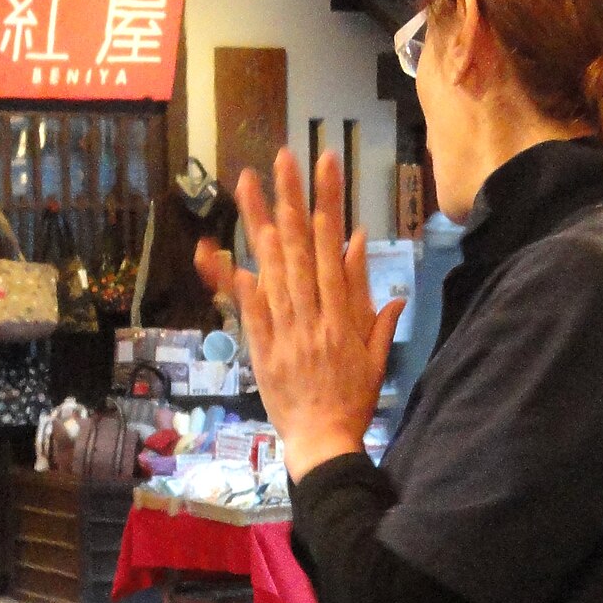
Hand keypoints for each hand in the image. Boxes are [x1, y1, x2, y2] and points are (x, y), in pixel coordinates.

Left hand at [196, 149, 404, 480]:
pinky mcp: (263, 354)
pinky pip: (250, 314)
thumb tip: (364, 253)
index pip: (333, 247)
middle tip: (283, 159)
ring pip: (273, 272)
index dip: (328, 203)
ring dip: (260, 227)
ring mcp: (286, 335)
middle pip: (300, 249)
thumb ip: (374, 306)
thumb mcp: (374, 354)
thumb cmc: (352, 401)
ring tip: (250, 187)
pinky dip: (241, 286)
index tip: (325, 166)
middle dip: (292, 199)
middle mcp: (314, 318)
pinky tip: (228, 255)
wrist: (325, 444)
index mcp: (343, 316)